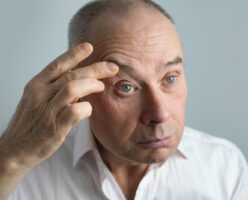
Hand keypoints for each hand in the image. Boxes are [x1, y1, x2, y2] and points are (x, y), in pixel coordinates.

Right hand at [0, 42, 117, 169]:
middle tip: (112, 67)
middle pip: (71, 75)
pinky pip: (75, 111)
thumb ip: (55, 89)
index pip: (57, 65)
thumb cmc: (30, 123)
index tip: (89, 47)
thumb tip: (81, 80)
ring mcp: (47, 111)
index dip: (74, 54)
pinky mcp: (54, 128)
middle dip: (95, 69)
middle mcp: (40, 94)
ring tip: (101, 86)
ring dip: (91, 85)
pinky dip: (86, 107)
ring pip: (72, 88)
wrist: (14, 149)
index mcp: (36, 85)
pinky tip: (88, 109)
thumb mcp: (36, 100)